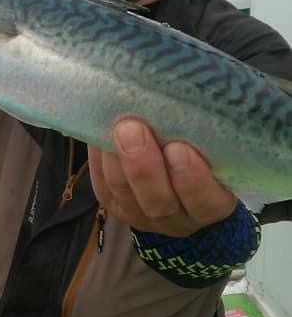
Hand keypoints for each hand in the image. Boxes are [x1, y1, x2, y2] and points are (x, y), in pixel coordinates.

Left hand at [87, 118, 236, 236]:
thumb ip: (205, 135)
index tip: (180, 147)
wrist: (181, 183)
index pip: (206, 202)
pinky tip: (98, 131)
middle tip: (133, 128)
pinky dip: (99, 157)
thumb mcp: (216, 150)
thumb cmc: (206, 156)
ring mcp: (141, 216)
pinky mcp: (114, 205)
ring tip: (115, 125)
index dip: (192, 179)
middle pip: (158, 202)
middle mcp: (176, 218)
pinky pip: (102, 185)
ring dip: (115, 159)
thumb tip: (182, 98)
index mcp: (211, 206)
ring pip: (123, 193)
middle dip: (143, 166)